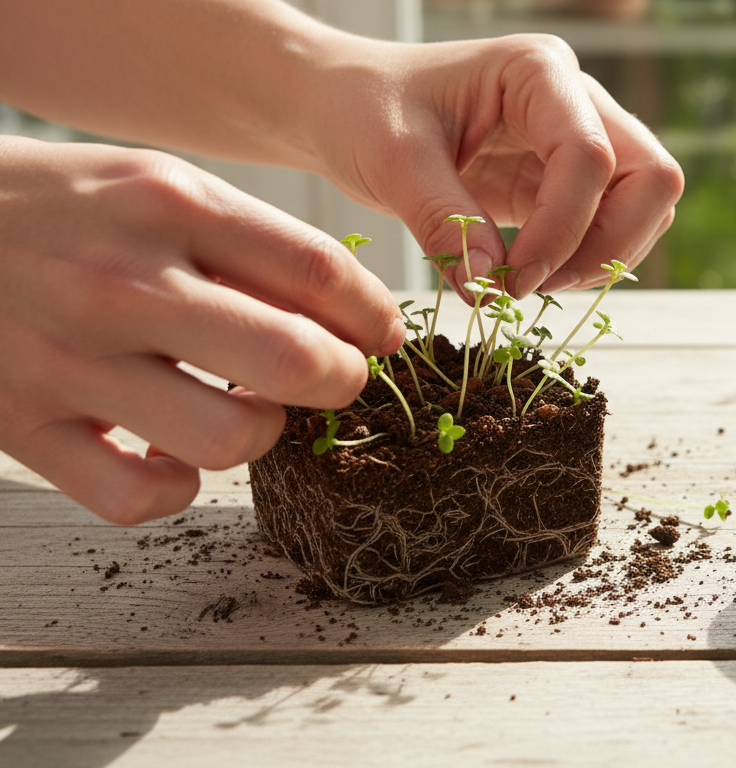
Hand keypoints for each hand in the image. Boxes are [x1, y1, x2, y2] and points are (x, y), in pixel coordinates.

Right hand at [0, 137, 403, 523]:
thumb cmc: (59, 210)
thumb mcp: (154, 187)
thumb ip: (248, 245)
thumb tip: (353, 315)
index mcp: (166, 204)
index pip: (315, 270)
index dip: (374, 316)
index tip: (384, 336)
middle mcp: (121, 281)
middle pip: (293, 361)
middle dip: (340, 380)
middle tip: (333, 378)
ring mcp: (66, 359)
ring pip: (230, 440)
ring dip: (259, 434)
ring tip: (240, 406)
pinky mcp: (19, 425)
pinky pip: (141, 499)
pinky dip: (174, 486)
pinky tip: (167, 449)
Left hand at [298, 33, 683, 299]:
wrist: (344, 107)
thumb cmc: (362, 109)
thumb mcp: (392, 161)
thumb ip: (445, 222)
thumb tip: (490, 291)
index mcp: (537, 72)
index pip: (590, 156)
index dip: (562, 228)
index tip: (510, 280)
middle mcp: (575, 99)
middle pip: (652, 177)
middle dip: (607, 244)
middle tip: (535, 285)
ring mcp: (578, 138)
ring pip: (645, 205)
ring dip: (601, 257)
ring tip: (526, 284)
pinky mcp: (564, 180)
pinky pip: (611, 225)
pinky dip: (585, 261)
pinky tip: (528, 276)